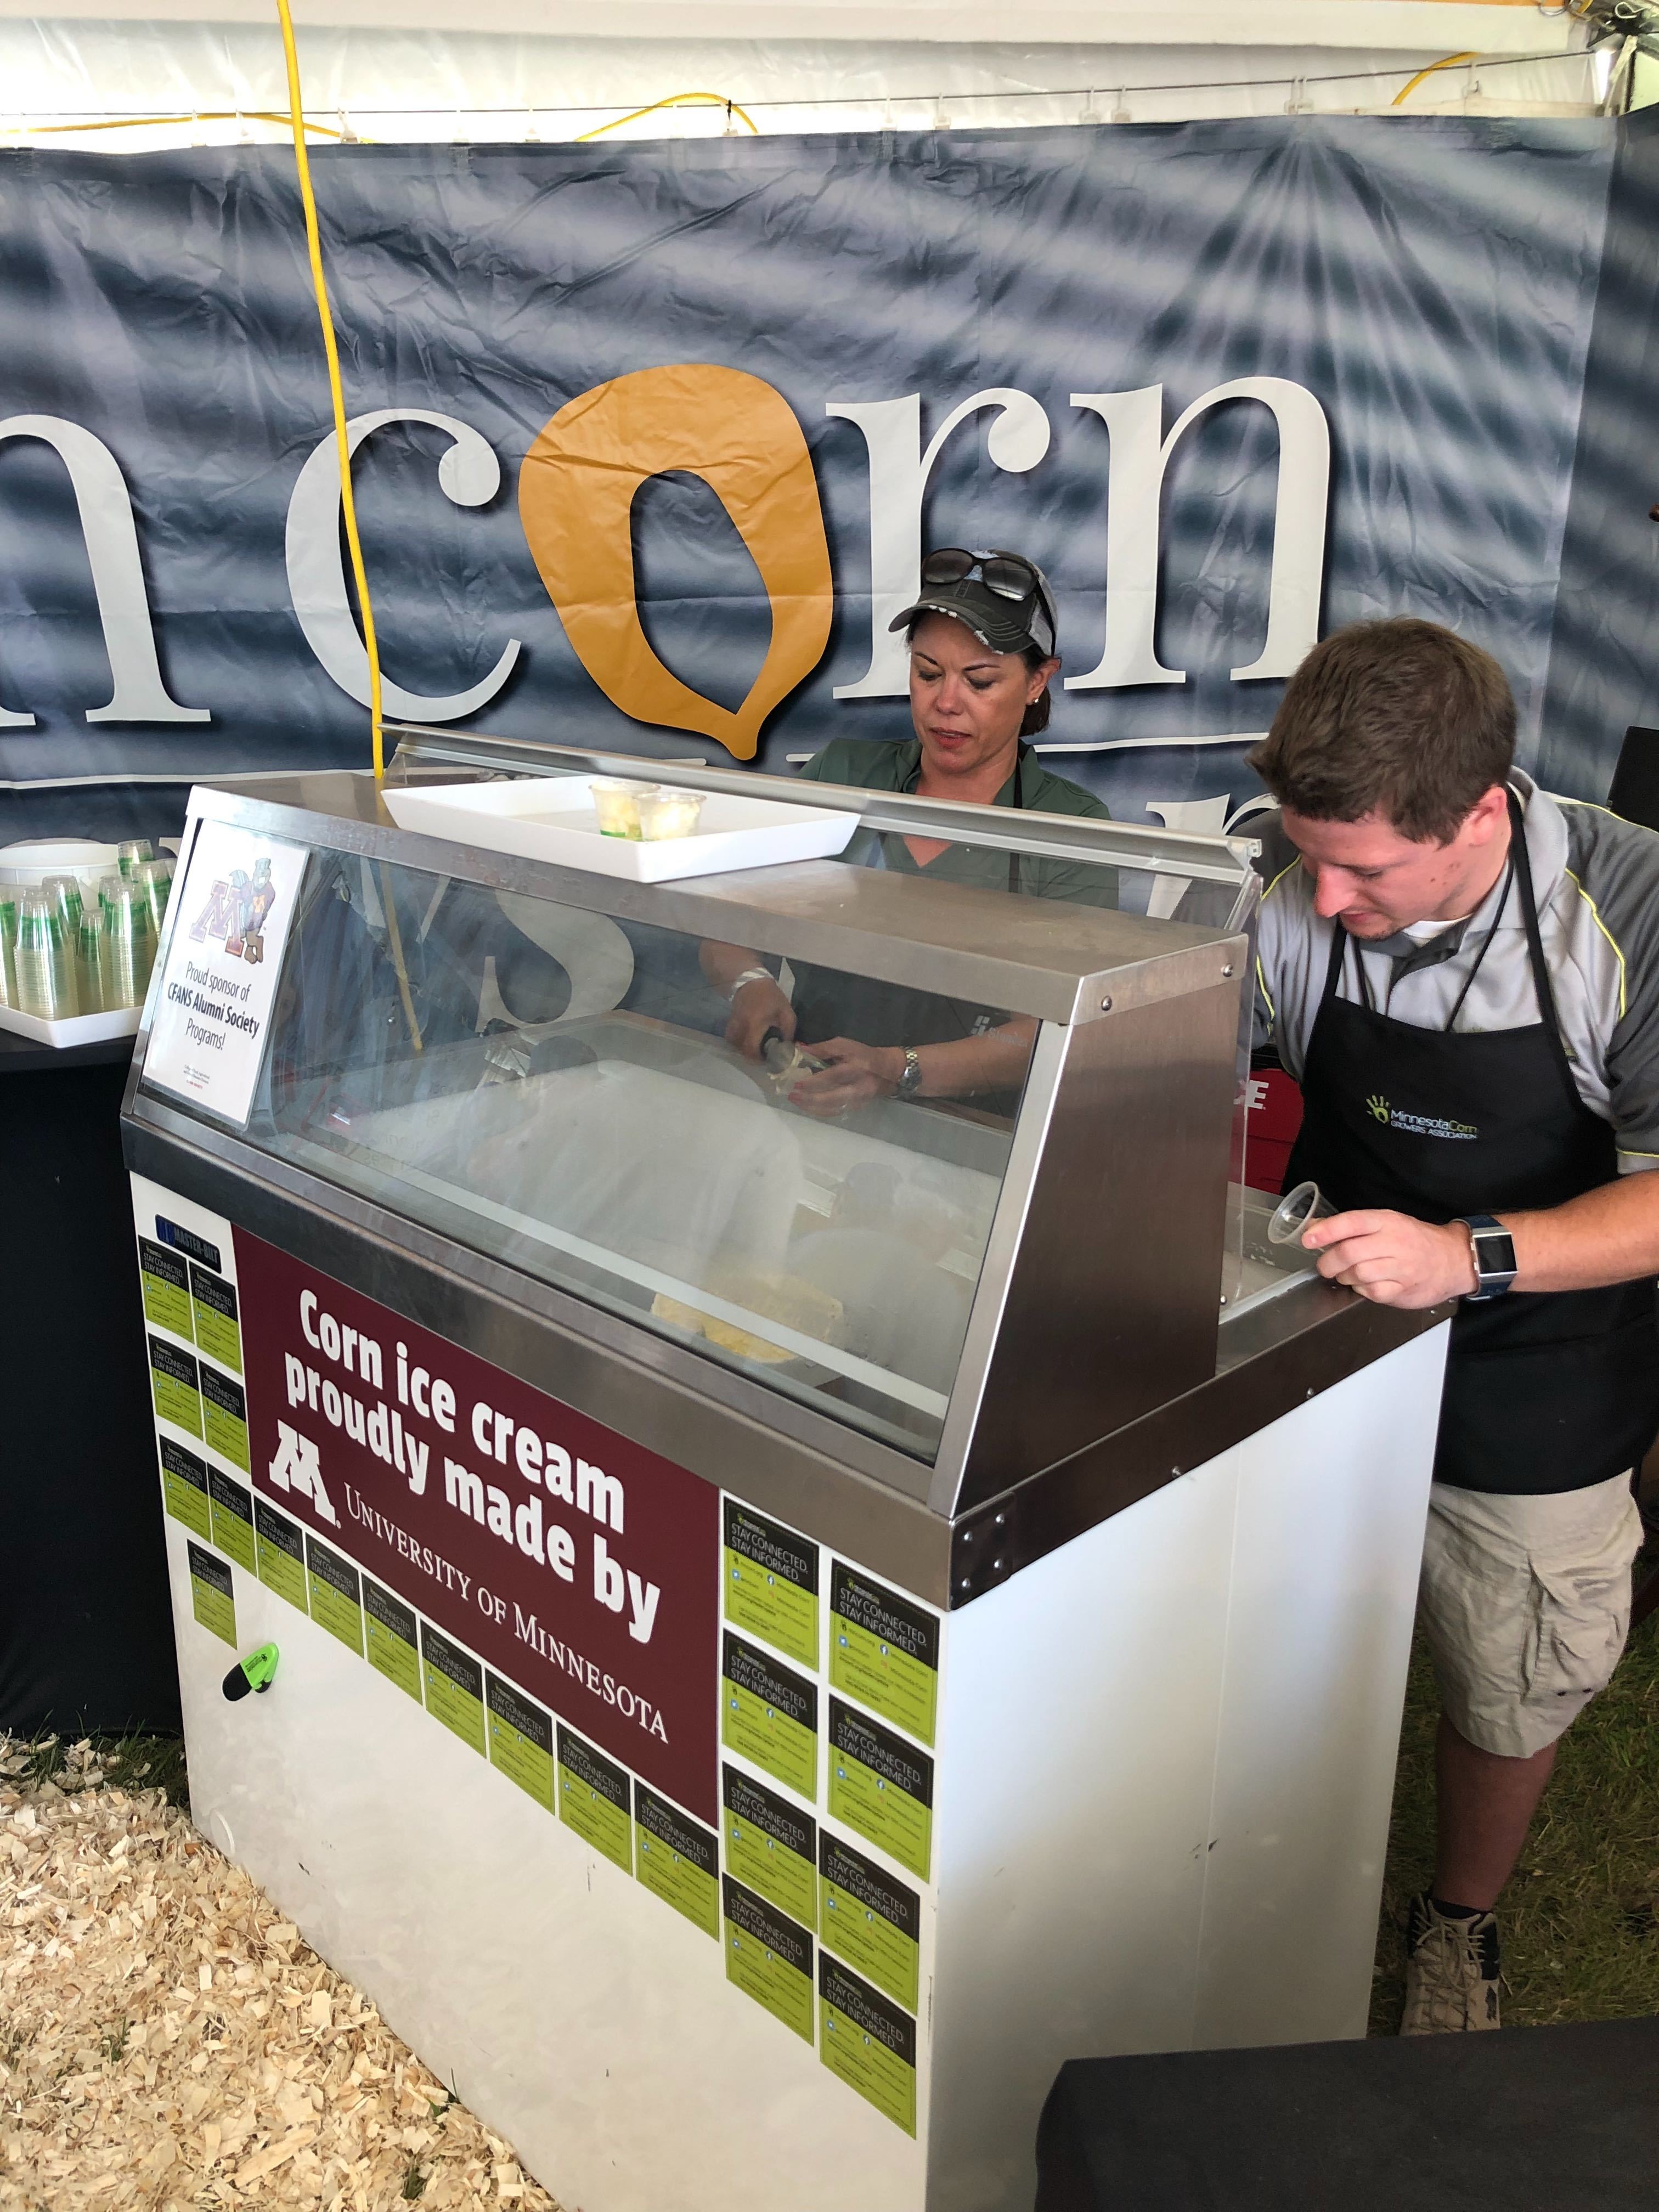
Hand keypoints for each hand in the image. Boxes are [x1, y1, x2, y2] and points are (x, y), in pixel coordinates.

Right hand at [725, 976, 794, 1059]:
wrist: (752, 982)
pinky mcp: (729, 1022)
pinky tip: (747, 1040)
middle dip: (751, 1056)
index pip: (751, 1049)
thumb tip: (786, 1046)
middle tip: (762, 1055)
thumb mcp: (786, 1012)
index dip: (757, 1058)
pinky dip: (737, 1042)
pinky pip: (731, 1038)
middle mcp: (740, 1026)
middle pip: (741, 1050)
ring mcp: (733, 1024)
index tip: (766, 1059)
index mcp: (754, 1024)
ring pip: (734, 1045)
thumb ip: (788, 1031)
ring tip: (754, 1048)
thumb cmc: (771, 997)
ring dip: (744, 1049)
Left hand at [783, 1038, 904, 1118]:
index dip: (813, 1082)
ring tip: (797, 1102)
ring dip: (812, 1107)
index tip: (797, 1084)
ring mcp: (859, 1100)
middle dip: (809, 1099)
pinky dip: (820, 1111)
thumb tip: (800, 1048)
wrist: (888, 1070)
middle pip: (832, 1098)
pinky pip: (836, 1112)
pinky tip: (809, 1107)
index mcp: (856, 1067)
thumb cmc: (864, 1055)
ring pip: (833, 1108)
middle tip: (792, 1096)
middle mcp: (859, 1086)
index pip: (832, 1077)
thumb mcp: (845, 1045)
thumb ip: (823, 1048)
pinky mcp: (857, 1107)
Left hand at [1301, 1210, 1477, 1309]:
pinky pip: (1371, 1292)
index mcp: (1387, 1221)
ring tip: (1346, 1273)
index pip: (1352, 1222)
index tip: (1308, 1238)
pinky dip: (1361, 1290)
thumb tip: (1315, 1227)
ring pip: (1358, 1273)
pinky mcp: (1403, 1289)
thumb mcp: (1385, 1223)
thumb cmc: (1415, 1240)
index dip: (1326, 1230)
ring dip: (1343, 1276)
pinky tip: (1364, 1284)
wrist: (1453, 1259)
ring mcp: (1401, 1267)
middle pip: (1349, 1252)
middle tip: (1325, 1265)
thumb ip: (1350, 1226)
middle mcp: (1394, 1242)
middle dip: (1328, 1261)